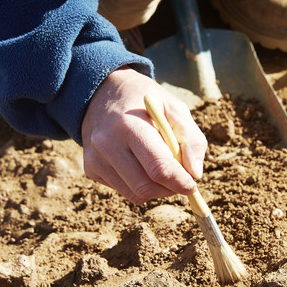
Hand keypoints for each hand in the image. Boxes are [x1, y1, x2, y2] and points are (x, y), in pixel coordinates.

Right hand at [81, 66, 206, 202]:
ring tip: (162, 169)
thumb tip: (195, 173)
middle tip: (181, 180)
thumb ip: (191, 139)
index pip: (158, 167)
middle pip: (146, 187)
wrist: (104, 91)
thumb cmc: (146, 102)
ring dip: (157, 190)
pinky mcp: (91, 169)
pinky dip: (140, 184)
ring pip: (135, 194)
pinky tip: (141, 164)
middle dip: (170, 189)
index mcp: (129, 125)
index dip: (180, 182)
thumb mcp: (175, 108)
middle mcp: (106, 144)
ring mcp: (95, 159)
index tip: (193, 184)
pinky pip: (124, 190)